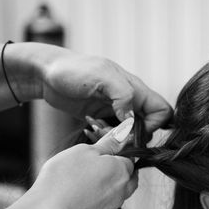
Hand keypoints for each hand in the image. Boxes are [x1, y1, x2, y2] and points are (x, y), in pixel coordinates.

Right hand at [27, 118, 138, 208]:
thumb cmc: (64, 176)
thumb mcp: (85, 151)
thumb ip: (108, 143)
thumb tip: (125, 132)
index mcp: (120, 172)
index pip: (129, 161)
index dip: (118, 156)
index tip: (105, 155)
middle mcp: (120, 195)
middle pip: (128, 183)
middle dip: (120, 175)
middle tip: (102, 170)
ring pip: (113, 200)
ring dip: (105, 192)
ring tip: (82, 187)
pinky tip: (74, 204)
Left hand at [30, 44, 171, 132]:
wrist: (46, 74)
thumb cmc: (73, 70)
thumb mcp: (101, 77)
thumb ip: (123, 94)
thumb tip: (132, 118)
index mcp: (135, 89)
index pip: (163, 112)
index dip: (154, 125)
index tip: (133, 129)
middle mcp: (130, 102)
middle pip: (148, 128)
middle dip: (131, 136)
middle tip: (111, 133)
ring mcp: (117, 112)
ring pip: (130, 135)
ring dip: (115, 138)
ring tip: (96, 127)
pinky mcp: (103, 120)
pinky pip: (113, 136)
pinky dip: (103, 137)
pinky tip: (89, 127)